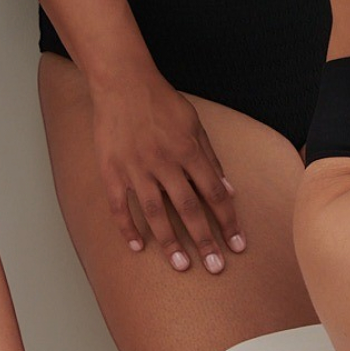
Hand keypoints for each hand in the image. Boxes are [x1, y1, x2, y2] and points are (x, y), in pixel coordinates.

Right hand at [89, 62, 243, 269]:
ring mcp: (136, 168)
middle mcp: (164, 162)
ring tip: (182, 266)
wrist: (122, 83)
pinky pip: (120, 206)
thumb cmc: (162, 103)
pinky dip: (127, 228)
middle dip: (205, 239)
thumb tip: (228, 190)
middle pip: (189, 208)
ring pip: (155, 213)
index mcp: (189, 151)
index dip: (228, 221)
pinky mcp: (111, 171)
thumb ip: (211, 159)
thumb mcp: (194, 125)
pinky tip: (138, 247)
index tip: (238, 244)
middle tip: (216, 267)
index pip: (214, 193)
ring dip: (170, 242)